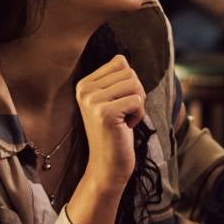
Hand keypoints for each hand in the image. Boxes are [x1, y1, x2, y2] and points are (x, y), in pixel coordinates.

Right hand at [75, 56, 145, 194]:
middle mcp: (85, 90)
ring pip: (135, 84)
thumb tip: (122, 58)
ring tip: (125, 119)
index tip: (120, 103)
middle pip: (129, 72)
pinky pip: (137, 100)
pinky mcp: (105, 113)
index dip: (130, 83)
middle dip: (136, 93)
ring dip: (138, 104)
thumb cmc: (116, 132)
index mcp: (84, 84)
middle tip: (125, 114)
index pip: (120, 62)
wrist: (107, 165)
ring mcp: (93, 101)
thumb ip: (115, 79)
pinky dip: (139, 115)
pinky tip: (126, 127)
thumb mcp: (112, 100)